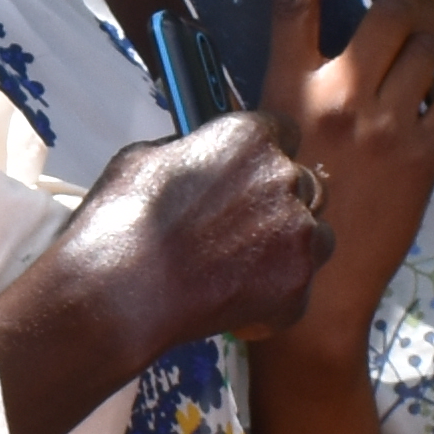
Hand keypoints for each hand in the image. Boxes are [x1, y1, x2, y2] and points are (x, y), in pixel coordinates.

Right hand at [63, 108, 338, 358]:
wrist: (118, 291)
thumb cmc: (121, 223)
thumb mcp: (145, 159)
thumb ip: (190, 152)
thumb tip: (198, 158)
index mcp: (249, 137)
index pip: (284, 132)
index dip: (267, 155)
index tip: (254, 173)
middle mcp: (283, 177)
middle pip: (304, 185)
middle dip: (279, 204)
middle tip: (242, 227)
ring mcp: (296, 231)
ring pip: (314, 235)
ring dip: (287, 247)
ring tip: (240, 267)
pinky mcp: (296, 282)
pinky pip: (300, 287)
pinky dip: (274, 298)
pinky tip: (233, 301)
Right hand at [265, 0, 433, 342]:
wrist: (315, 293)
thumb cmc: (277, 215)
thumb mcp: (262, 142)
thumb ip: (286, 92)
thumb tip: (312, 57)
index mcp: (284, 89)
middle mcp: (337, 96)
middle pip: (389, 12)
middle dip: (398, 19)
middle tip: (393, 41)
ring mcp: (386, 124)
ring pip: (429, 49)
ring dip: (423, 62)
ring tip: (407, 92)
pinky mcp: (425, 155)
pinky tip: (424, 125)